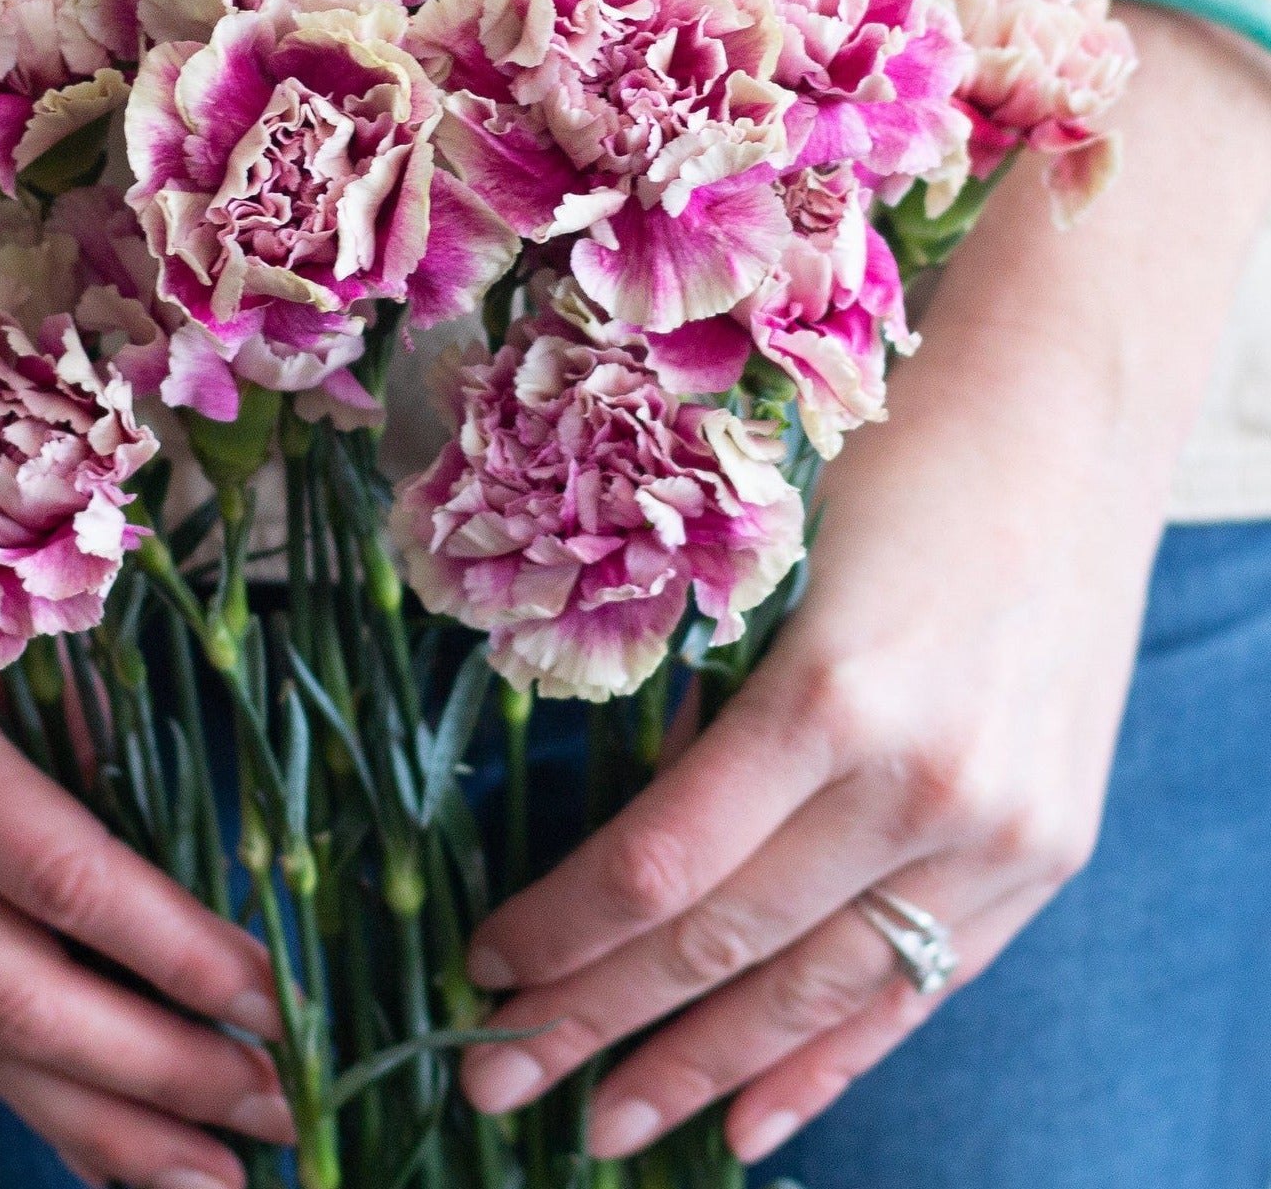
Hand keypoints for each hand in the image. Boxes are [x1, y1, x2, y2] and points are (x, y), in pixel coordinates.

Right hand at [0, 518, 292, 1188]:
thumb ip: (96, 724)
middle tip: (277, 1115)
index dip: (171, 953)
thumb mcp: (15, 594)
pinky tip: (101, 1132)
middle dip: (150, 1074)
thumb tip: (196, 867)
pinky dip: (22, 1080)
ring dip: (92, 1121)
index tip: (276, 1006)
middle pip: (6, 996)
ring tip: (208, 1180)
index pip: (58, 878)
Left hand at [456, 297, 1164, 1163]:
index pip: (663, 863)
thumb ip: (694, 688)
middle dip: (598, 1023)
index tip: (480, 968)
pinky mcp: (1045, 854)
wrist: (1065, 427)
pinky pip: (920, 990)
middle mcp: (926, 787)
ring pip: (819, 993)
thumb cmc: (885, 454)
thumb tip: (593, 820)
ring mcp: (999, 834)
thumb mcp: (764, 548)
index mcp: (833, 692)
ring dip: (702, 1071)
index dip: (560, 931)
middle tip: (493, 1080)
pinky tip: (751, 1129)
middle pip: (728, 947)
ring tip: (603, 1128)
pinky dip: (831, 1066)